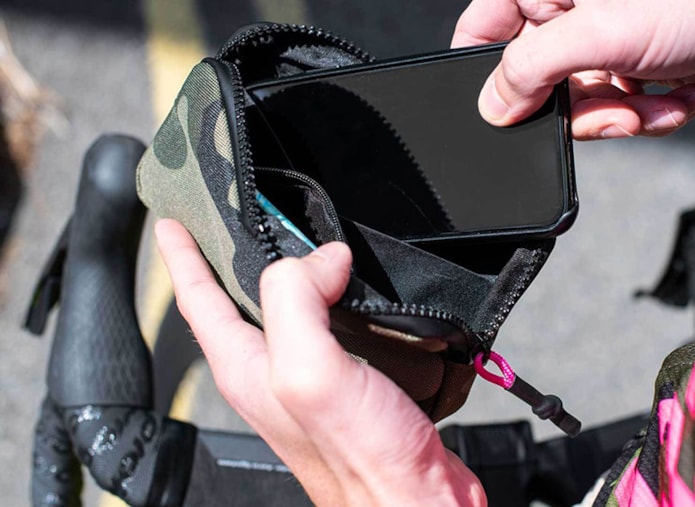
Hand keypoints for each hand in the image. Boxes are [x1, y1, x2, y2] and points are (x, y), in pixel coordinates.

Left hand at [156, 219, 485, 505]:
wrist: (413, 499)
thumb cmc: (361, 459)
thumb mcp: (309, 371)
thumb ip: (297, 304)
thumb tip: (321, 260)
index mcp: (247, 368)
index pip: (199, 300)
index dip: (182, 256)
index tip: (172, 222)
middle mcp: (271, 374)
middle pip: (237, 302)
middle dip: (231, 258)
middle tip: (231, 220)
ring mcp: (307, 381)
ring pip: (285, 312)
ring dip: (289, 275)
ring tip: (294, 244)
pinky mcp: (347, 385)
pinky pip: (328, 327)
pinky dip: (334, 298)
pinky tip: (348, 291)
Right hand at [452, 0, 694, 138]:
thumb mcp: (600, 34)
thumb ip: (533, 69)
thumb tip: (492, 105)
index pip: (483, 30)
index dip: (484, 72)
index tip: (501, 107)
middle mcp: (570, 13)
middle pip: (536, 82)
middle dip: (579, 109)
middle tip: (610, 110)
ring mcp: (602, 42)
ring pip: (580, 105)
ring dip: (621, 117)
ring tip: (655, 104)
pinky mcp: (631, 69)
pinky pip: (616, 110)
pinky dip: (648, 114)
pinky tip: (678, 96)